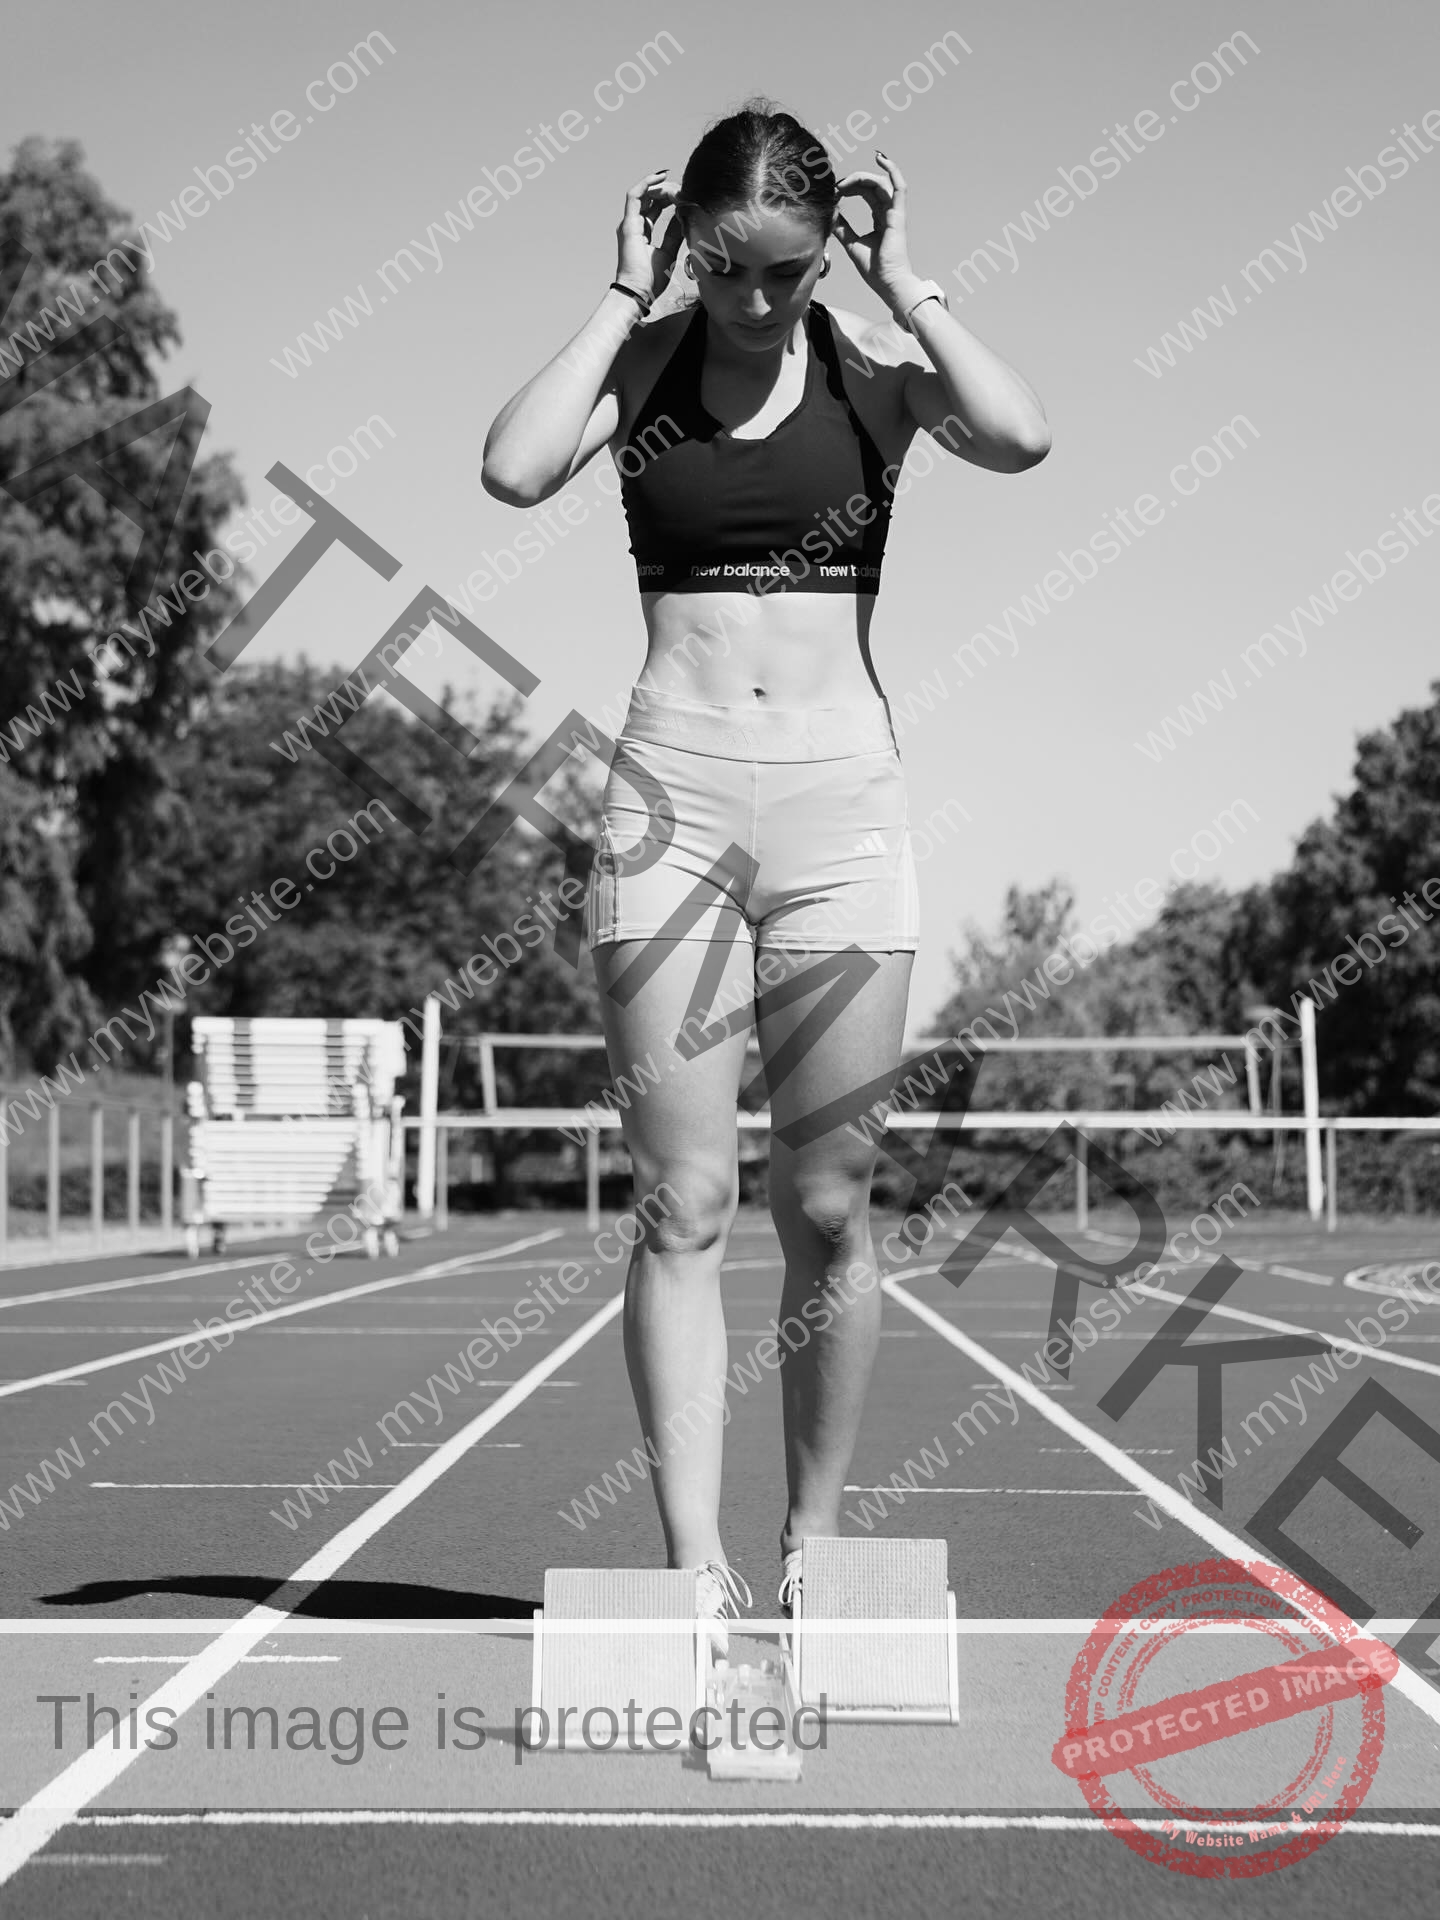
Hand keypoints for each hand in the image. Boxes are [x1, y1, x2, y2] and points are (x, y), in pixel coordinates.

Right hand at [615, 167, 683, 305]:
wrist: (639, 292)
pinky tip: (660, 177)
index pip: (655, 207)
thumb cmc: (652, 279)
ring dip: (659, 185)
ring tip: (674, 182)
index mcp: (642, 231)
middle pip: (650, 198)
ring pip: (643, 193)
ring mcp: (629, 223)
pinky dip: (647, 183)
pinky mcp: (627, 224)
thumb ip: (674, 232)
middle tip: (682, 188)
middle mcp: (634, 224)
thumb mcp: (669, 250)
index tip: (685, 195)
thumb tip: (683, 216)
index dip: (670, 198)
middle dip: (667, 190)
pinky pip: (634, 195)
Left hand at [833, 151, 918, 308]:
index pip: (866, 193)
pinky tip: (880, 158)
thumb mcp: (850, 243)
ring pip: (880, 182)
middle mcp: (889, 212)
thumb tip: (830, 212)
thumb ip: (841, 227)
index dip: (850, 188)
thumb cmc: (874, 269)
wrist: (888, 283)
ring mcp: (895, 212)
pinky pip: (899, 186)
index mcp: (880, 218)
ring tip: (844, 184)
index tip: (834, 191)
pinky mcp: (899, 215)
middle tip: (836, 187)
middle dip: (852, 182)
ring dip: (861, 178)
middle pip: (871, 185)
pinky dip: (892, 169)